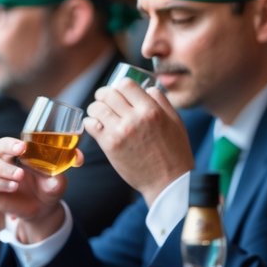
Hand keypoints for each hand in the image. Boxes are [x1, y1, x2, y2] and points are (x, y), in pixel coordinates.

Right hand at [0, 136, 72, 243]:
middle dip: (6, 151)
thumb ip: (67, 165)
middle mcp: (4, 161)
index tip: (23, 147)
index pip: (10, 141)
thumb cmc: (49, 187)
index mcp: (19, 153)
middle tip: (21, 157)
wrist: (44, 210)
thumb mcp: (60, 178)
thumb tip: (78, 157)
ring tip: (19, 179)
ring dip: (1, 170)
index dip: (12, 143)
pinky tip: (11, 188)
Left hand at [84, 81, 192, 205]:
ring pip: (97, 107)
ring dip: (96, 108)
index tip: (118, 92)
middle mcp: (135, 118)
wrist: (168, 182)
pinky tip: (98, 126)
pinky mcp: (110, 146)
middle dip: (104, 95)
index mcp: (151, 110)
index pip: (125, 84)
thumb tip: (146, 88)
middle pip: (108, 93)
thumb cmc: (174, 152)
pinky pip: (91, 125)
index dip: (119, 86)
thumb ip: (161, 101)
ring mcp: (121, 132)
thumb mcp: (176, 121)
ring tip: (100, 114)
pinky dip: (91, 123)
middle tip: (104, 100)